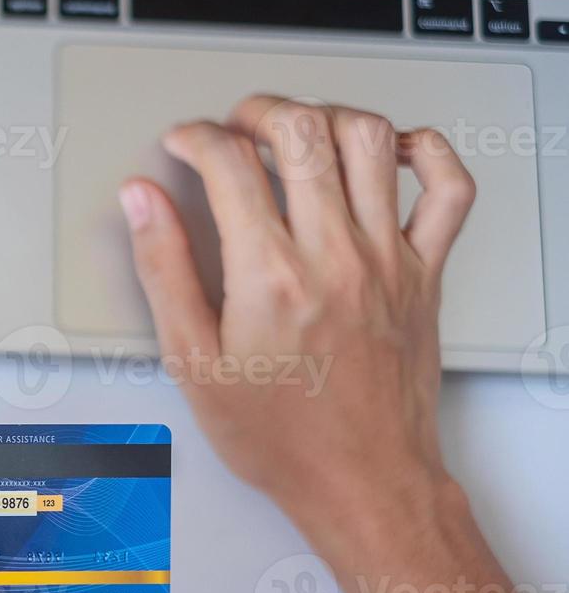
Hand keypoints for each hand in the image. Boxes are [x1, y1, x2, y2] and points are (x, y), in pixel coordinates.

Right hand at [118, 95, 475, 547]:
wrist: (362, 481)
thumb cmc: (281, 437)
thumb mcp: (193, 362)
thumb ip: (164, 270)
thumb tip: (143, 203)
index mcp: (270, 277)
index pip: (230, 164)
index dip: (196, 138)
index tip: (183, 144)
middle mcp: (335, 256)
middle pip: (303, 131)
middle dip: (258, 111)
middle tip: (235, 127)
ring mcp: (389, 259)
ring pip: (372, 139)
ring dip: (328, 116)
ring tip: (298, 131)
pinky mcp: (426, 272)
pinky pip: (449, 188)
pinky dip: (427, 151)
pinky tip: (391, 153)